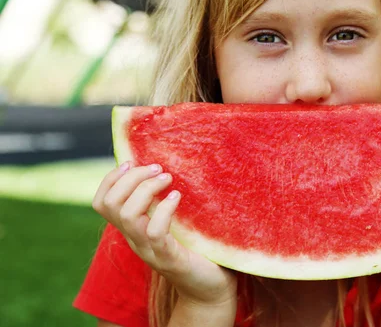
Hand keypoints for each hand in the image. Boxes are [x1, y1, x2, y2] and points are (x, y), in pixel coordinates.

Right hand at [92, 162, 237, 308]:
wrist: (209, 287)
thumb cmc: (195, 249)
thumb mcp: (173, 221)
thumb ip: (163, 202)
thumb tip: (164, 168)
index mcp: (132, 229)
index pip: (102, 203)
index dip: (110, 179)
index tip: (132, 162)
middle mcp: (134, 239)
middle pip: (111, 205)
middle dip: (130, 178)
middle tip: (158, 169)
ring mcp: (149, 250)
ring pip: (128, 215)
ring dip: (147, 189)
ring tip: (168, 179)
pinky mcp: (167, 258)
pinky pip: (155, 232)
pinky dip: (164, 209)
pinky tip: (177, 197)